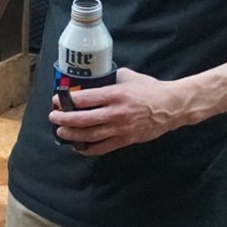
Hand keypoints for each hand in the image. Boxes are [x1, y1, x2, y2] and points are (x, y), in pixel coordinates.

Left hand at [48, 67, 184, 155]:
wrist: (172, 107)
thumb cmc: (151, 89)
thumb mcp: (130, 77)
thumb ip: (111, 77)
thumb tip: (95, 79)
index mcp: (115, 94)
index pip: (85, 99)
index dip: (67, 100)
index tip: (57, 100)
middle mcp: (116, 113)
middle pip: (83, 119)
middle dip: (64, 118)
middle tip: (53, 117)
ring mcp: (121, 128)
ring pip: (90, 135)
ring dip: (72, 135)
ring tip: (61, 132)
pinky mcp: (126, 140)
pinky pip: (103, 148)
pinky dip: (89, 149)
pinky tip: (79, 147)